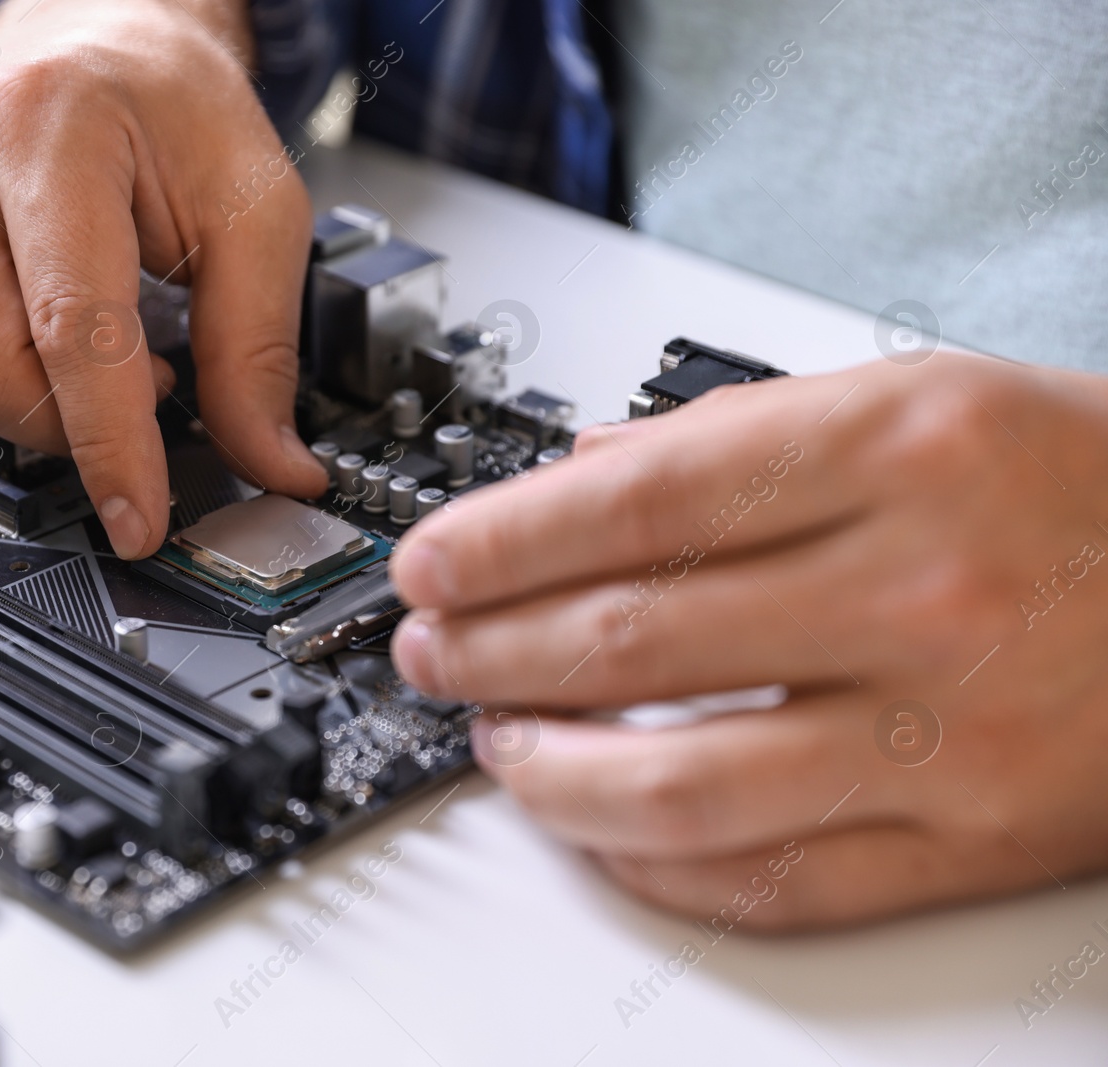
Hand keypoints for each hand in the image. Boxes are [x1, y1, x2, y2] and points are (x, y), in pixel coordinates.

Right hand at [0, 0, 326, 557]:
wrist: (87, 34)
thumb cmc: (167, 108)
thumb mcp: (253, 211)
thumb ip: (259, 348)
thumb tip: (272, 464)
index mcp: (48, 129)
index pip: (70, 328)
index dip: (109, 446)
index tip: (139, 518)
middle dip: (66, 426)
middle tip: (141, 391)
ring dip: (31, 398)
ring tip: (90, 338)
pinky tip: (26, 317)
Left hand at [389, 351, 1107, 927]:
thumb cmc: (1083, 488)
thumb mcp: (925, 398)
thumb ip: (741, 430)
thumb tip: (584, 473)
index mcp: (897, 453)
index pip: (632, 504)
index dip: (498, 541)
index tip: (428, 563)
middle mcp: (919, 591)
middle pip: (630, 640)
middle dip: (490, 649)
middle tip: (430, 650)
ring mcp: (944, 734)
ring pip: (678, 784)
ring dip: (548, 769)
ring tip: (492, 739)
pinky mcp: (968, 843)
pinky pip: (771, 880)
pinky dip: (652, 863)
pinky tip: (595, 829)